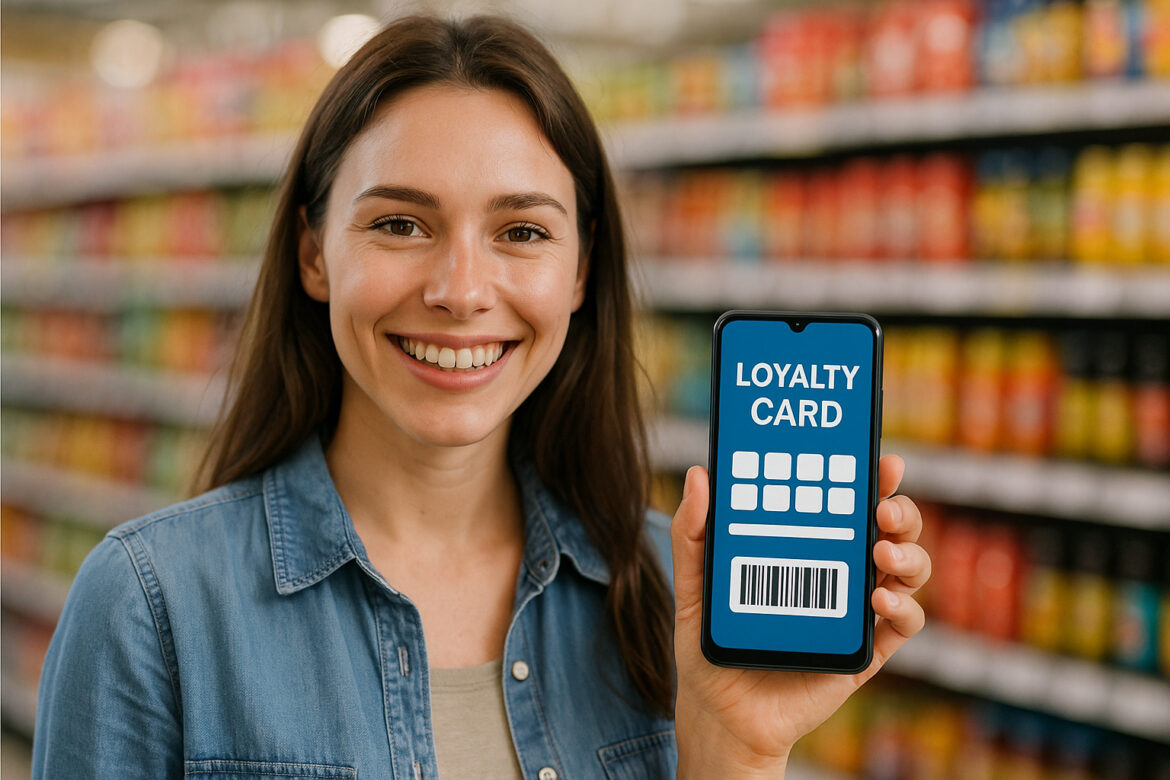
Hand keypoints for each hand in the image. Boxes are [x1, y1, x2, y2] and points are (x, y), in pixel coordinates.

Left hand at [671, 455, 929, 777]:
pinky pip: (904, 624)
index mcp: (808, 549)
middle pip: (891, 530)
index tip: (878, 460)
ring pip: (909, 571)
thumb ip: (694, 535)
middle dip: (901, 510)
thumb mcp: (694, 586)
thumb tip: (698, 475)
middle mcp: (840, 573)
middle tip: (884, 508)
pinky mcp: (864, 652)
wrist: (718, 717)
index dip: (871, 479)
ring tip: (879, 551)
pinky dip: (904, 606)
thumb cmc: (710, 647)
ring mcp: (856, 612)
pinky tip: (877, 599)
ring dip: (908, 553)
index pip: (848, 504)